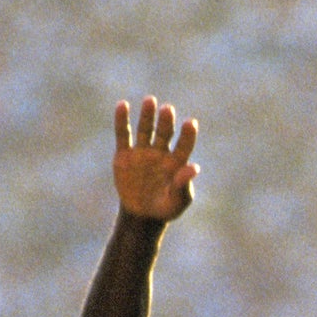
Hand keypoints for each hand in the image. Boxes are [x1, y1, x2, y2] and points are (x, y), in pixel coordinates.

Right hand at [113, 96, 198, 221]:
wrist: (142, 215)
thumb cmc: (165, 209)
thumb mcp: (177, 202)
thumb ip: (184, 185)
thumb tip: (194, 168)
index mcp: (176, 162)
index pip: (184, 145)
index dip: (188, 135)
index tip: (191, 123)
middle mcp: (161, 152)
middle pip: (164, 132)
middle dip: (166, 121)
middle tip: (167, 109)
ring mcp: (142, 151)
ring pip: (145, 129)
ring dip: (147, 116)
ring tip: (150, 101)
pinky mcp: (124, 155)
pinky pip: (123, 135)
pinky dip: (122, 120)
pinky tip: (122, 105)